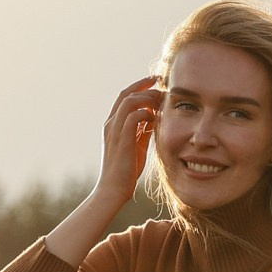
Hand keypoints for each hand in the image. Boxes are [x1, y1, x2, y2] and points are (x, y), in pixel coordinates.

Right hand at [94, 76, 163, 205]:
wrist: (113, 190)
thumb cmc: (125, 172)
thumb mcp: (136, 146)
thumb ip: (143, 131)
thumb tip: (154, 119)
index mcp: (112, 125)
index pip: (124, 97)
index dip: (139, 87)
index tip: (155, 83)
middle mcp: (110, 124)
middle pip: (126, 94)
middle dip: (144, 84)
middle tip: (160, 81)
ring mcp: (114, 131)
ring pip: (129, 101)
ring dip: (147, 97)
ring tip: (160, 99)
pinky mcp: (121, 139)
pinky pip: (133, 116)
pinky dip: (146, 112)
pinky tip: (155, 118)